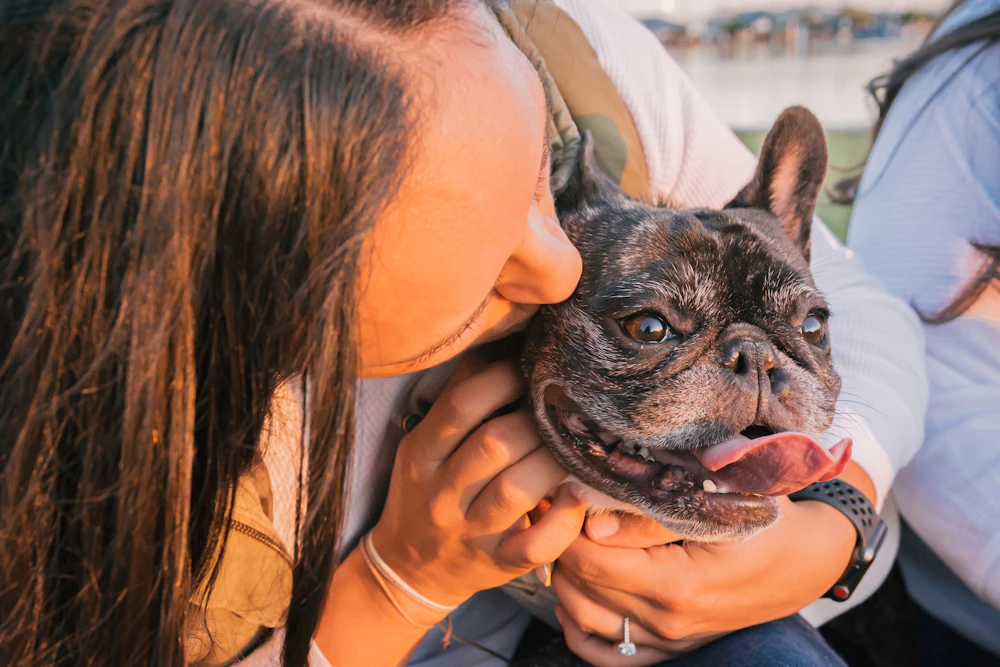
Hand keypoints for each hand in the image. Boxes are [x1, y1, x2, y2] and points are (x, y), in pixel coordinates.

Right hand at [371, 355, 586, 614]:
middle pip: (494, 444)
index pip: (460, 405)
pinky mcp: (496, 564)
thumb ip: (460, 398)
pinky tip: (577, 496)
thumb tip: (505, 340)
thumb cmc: (427, 490)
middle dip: (536, 420)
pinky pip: (534, 546)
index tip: (531, 367)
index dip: (503, 379)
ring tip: (574, 444)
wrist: (408, 568)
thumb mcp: (425, 443)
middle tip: (562, 406)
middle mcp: (441, 493)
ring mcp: (469, 532)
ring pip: (516, 491)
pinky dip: (562, 521)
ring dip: (553, 461)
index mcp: (421, 453)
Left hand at [553, 496, 856, 663]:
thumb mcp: (714, 502)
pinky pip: (603, 653)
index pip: (589, 559)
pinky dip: (579, 626)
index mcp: (679, 585)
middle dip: (562, 546)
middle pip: (579, 588)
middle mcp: (669, 622)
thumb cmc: (760, 519)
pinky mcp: (669, 650)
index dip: (566, 523)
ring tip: (572, 541)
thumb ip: (650, 514)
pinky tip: (580, 591)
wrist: (802, 560)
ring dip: (567, 580)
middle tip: (563, 512)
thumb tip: (591, 525)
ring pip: (583, 619)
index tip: (564, 494)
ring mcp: (668, 642)